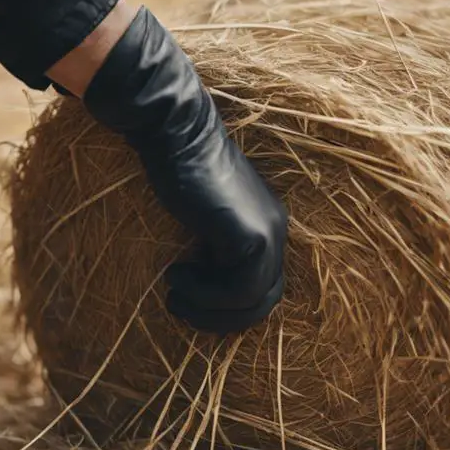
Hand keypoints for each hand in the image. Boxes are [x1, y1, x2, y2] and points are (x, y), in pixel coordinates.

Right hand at [81, 8, 287, 334]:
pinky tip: (175, 273)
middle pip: (263, 302)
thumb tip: (203, 292)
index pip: (263, 289)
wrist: (173, 131)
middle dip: (220, 318)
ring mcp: (267, 233)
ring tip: (175, 293)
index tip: (189, 298)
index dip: (227, 307)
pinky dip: (205, 294)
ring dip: (208, 309)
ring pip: (251, 302)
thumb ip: (213, 248)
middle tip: (181, 305)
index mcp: (268, 227)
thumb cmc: (177, 169)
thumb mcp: (202, 217)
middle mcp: (276, 231)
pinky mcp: (250, 235)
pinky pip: (239, 290)